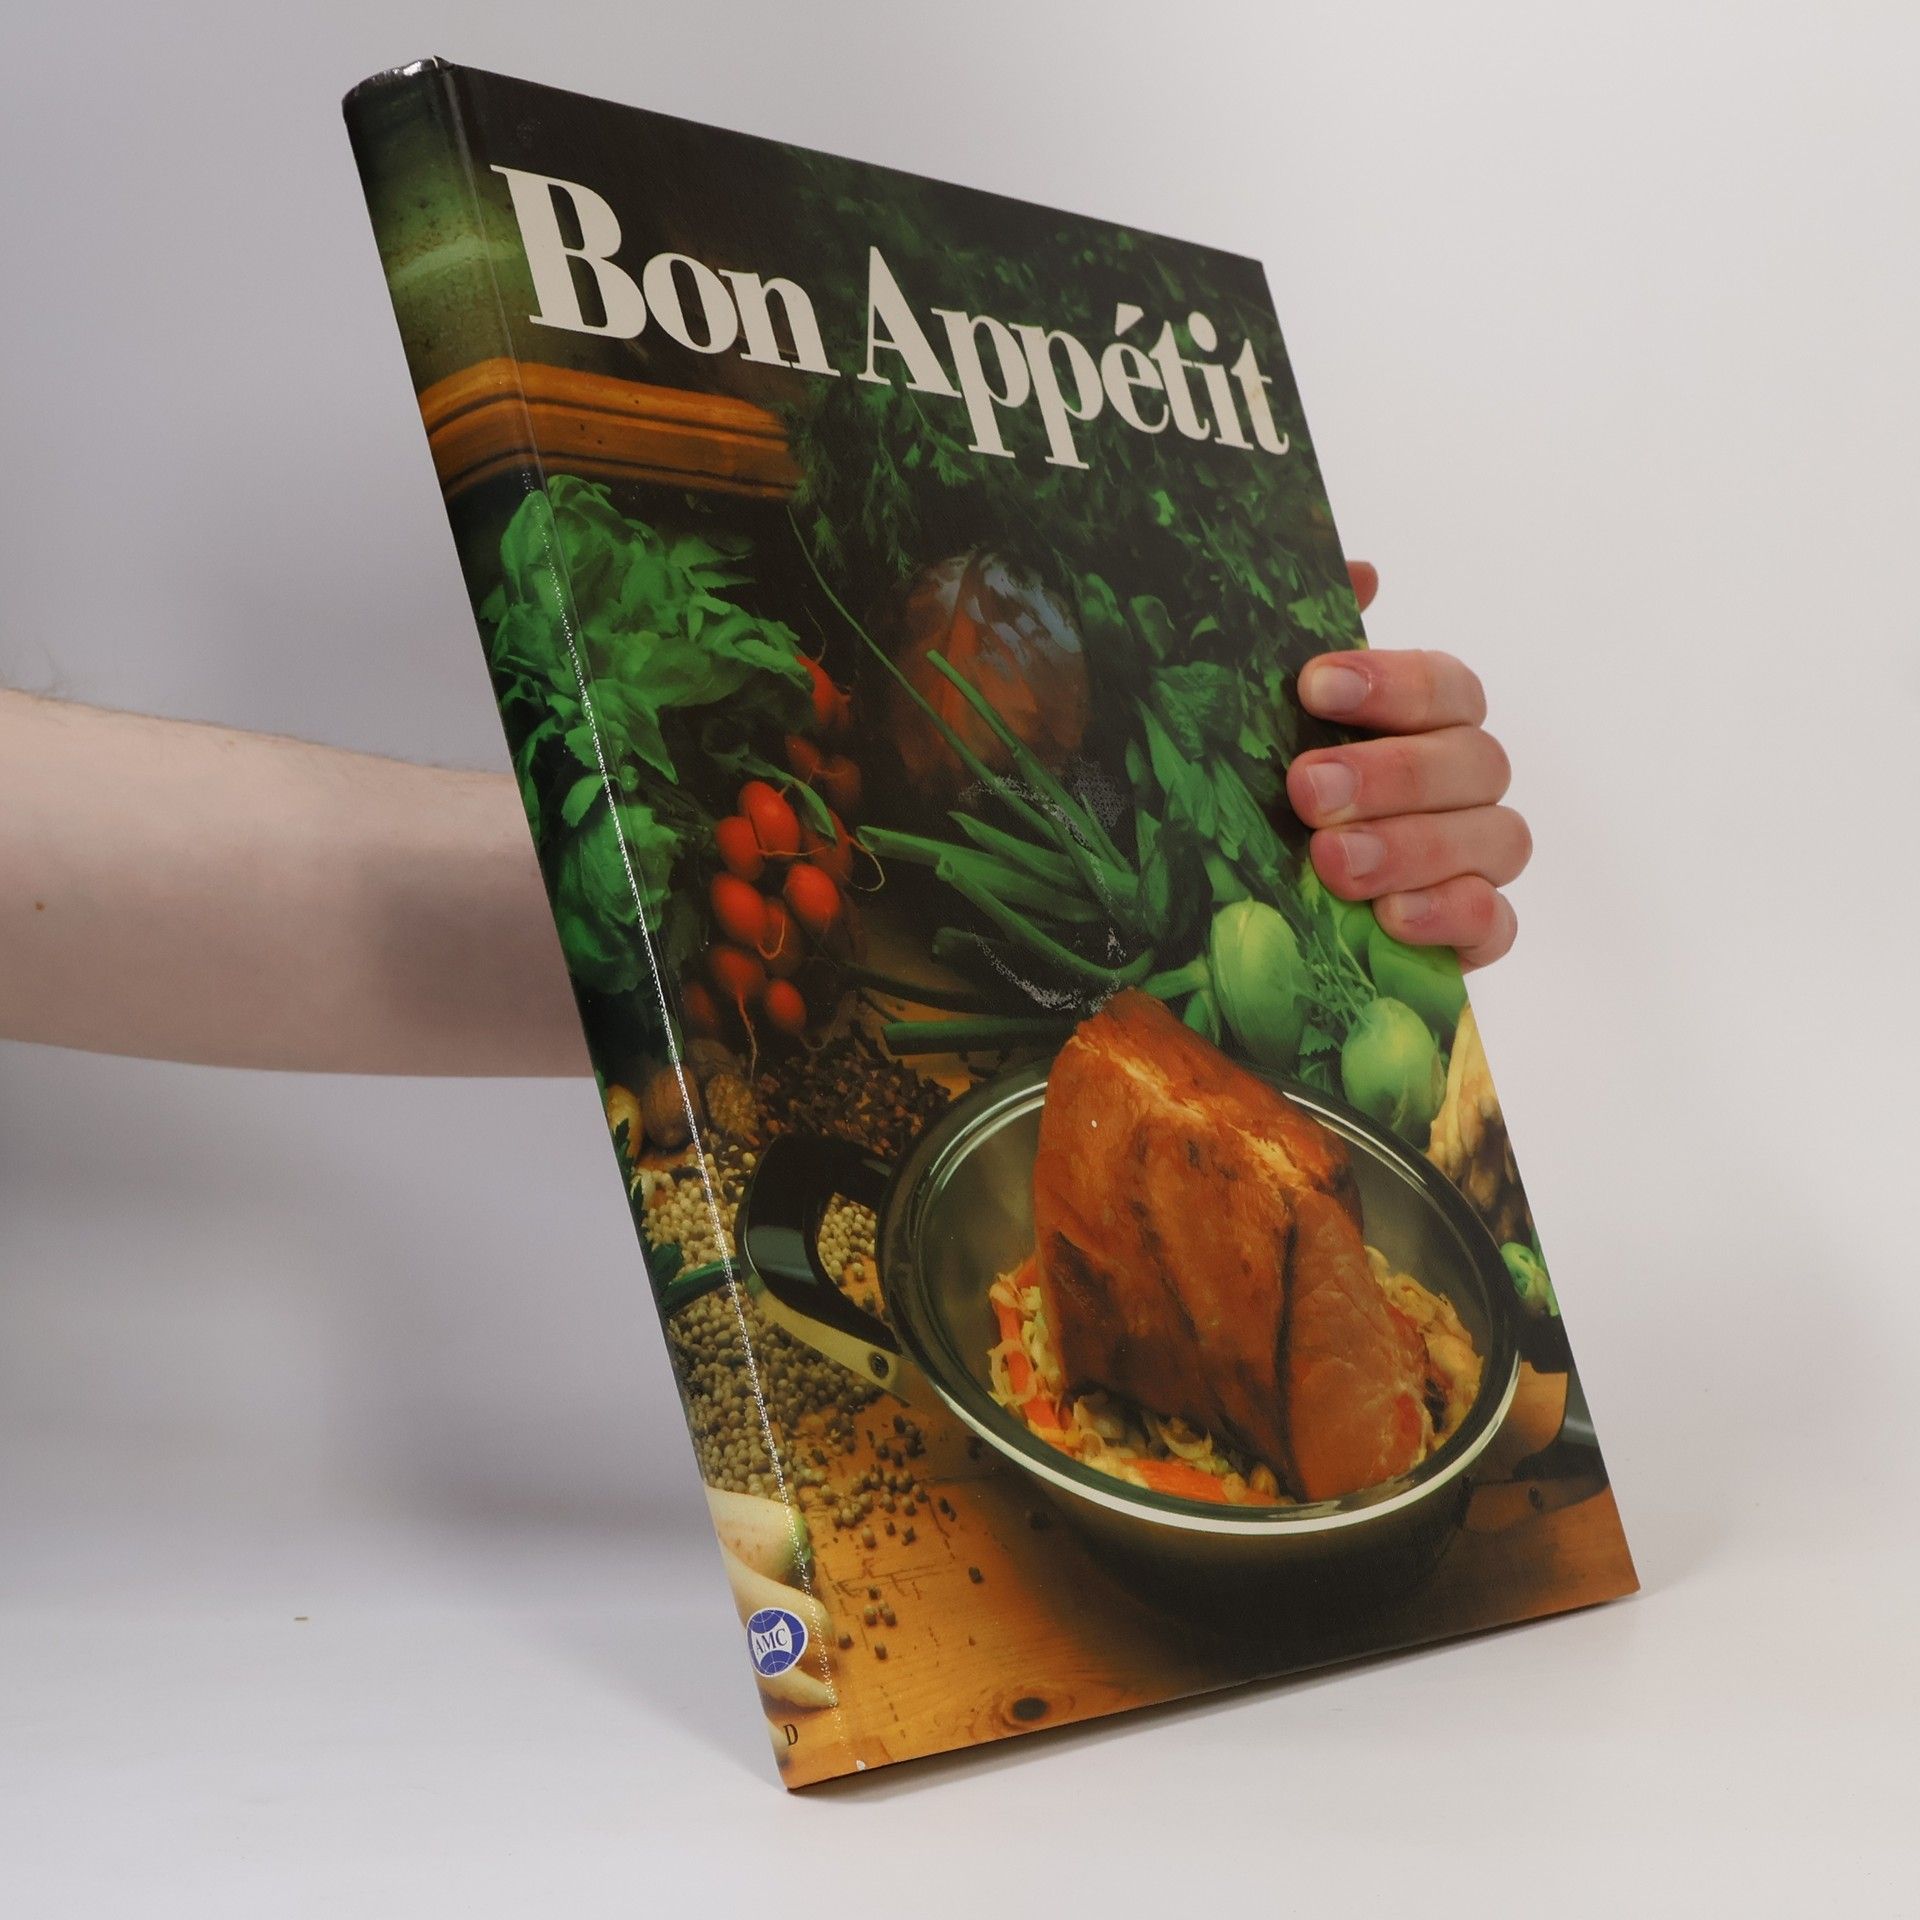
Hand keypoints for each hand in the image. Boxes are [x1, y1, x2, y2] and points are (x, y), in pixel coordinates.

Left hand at [1285, 563, 1528, 969]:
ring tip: (1331, 861)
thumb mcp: (1257, 716)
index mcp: (1425, 722)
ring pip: (1496, 839)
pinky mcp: (1469, 934)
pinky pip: (1494, 925)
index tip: (1313, 686)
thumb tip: (1361, 573)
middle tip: (1307, 791)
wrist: (1241, 901)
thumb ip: (1302, 639)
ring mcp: (1475, 861)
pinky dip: (1451, 918)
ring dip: (1414, 847)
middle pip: (1473, 762)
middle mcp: (1462, 785)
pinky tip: (1390, 918)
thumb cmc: (1261, 790)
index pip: (1446, 686)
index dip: (1390, 682)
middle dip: (1391, 773)